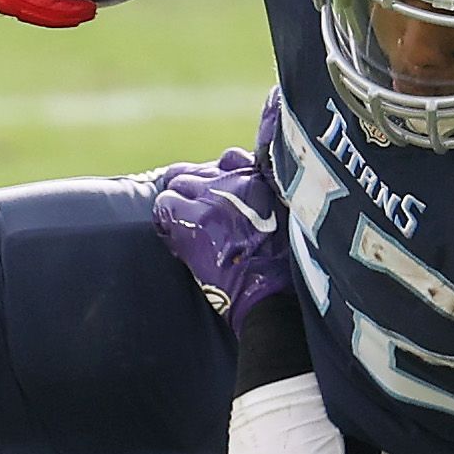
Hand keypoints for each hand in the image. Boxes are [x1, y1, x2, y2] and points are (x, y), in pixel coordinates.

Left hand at [148, 145, 289, 331]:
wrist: (270, 295)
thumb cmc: (283, 268)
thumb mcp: (290, 220)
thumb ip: (271, 198)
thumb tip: (254, 188)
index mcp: (262, 180)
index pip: (230, 158)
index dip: (217, 177)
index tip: (215, 195)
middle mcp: (237, 180)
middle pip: (198, 170)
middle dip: (192, 190)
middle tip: (192, 215)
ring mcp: (213, 196)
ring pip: (177, 183)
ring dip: (177, 204)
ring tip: (182, 227)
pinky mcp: (193, 218)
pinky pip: (164, 205)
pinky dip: (164, 220)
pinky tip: (173, 236)